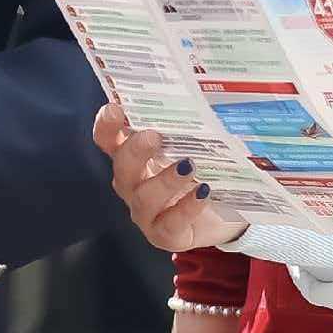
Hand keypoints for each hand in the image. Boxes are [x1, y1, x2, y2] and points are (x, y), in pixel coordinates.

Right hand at [97, 101, 248, 254]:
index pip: (110, 140)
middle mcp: (133, 185)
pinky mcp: (165, 236)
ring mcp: (146, 214)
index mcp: (135, 159)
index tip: (115, 109)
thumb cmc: (204, 175)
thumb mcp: (197, 149)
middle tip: (155, 137)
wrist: (225, 218)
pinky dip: (186, 207)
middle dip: (135, 151)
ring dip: (164, 180)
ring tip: (188, 166)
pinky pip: (169, 224)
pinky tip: (203, 193)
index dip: (107, 126)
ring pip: (143, 198)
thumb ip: (190, 130)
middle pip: (122, 168)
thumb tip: (203, 97)